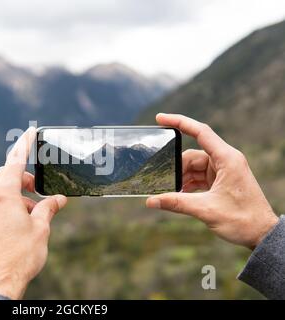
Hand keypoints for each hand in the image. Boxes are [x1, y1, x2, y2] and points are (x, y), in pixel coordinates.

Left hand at [0, 127, 66, 298]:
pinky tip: (9, 228)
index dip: (24, 145)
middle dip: (20, 179)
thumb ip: (48, 208)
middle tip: (35, 191)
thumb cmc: (19, 257)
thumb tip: (58, 199)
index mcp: (2, 196)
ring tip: (26, 216)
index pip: (14, 161)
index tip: (29, 131)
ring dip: (11, 197)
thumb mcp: (40, 229)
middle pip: (3, 177)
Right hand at [146, 113, 277, 249]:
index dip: (179, 122)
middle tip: (163, 183)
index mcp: (227, 159)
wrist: (261, 234)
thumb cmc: (242, 220)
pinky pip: (199, 177)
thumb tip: (151, 201)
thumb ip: (176, 203)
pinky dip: (188, 184)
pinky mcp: (221, 181)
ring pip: (194, 167)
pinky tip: (179, 195)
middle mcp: (225, 161)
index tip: (160, 118)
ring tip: (171, 193)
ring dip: (181, 179)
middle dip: (176, 168)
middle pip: (192, 155)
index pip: (200, 132)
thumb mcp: (206, 210)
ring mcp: (223, 171)